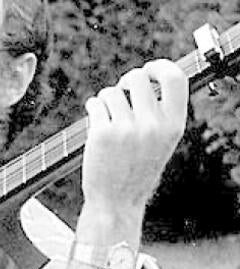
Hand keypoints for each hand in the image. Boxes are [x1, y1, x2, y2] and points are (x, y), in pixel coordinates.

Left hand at [81, 59, 187, 215]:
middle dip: (125, 81)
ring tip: (106, 114)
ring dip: (105, 98)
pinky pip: (95, 104)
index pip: (175, 79)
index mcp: (174, 125)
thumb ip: (159, 112)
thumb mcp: (161, 142)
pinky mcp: (102, 134)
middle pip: (137, 78)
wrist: (116, 202)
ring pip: (112, 91)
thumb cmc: (137, 169)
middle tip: (120, 93)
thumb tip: (146, 77)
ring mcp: (127, 129)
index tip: (148, 69)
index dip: (160, 66)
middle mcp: (153, 125)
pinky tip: (94, 117)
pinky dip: (92, 106)